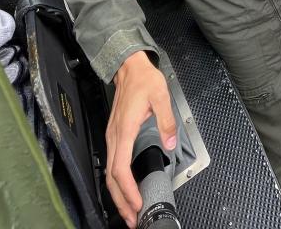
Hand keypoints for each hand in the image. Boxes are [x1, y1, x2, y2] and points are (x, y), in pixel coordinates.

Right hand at [106, 51, 177, 227]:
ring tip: (129, 210)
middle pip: (112, 177)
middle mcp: (115, 136)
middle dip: (121, 200)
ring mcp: (113, 137)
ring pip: (110, 172)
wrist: (129, 67)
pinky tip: (126, 189)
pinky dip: (118, 181)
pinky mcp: (115, 136)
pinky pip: (112, 164)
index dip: (127, 189)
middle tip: (133, 218)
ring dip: (118, 194)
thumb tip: (170, 142)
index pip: (120, 167)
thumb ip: (166, 121)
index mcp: (125, 129)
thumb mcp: (161, 96)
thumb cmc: (143, 79)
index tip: (137, 203)